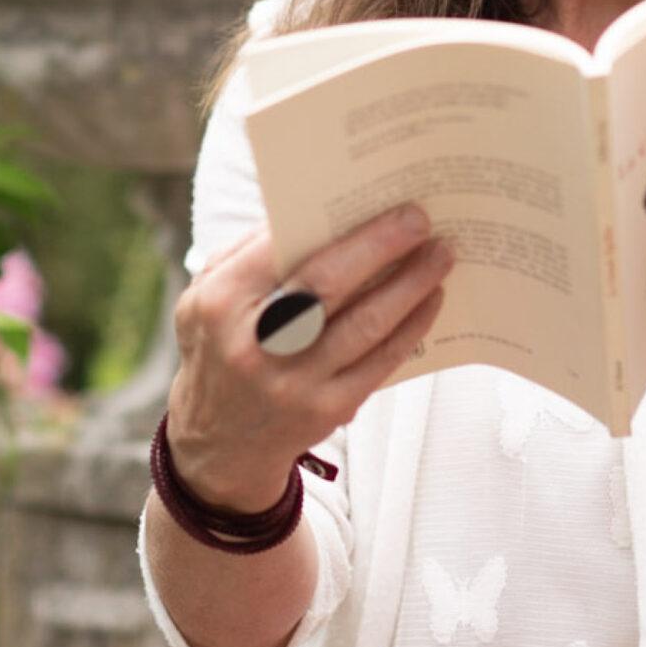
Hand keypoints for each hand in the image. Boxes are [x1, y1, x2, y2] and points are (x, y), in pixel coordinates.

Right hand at [166, 205, 452, 513]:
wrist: (219, 442)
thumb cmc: (220, 348)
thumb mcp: (206, 299)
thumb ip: (247, 254)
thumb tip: (316, 216)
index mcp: (220, 304)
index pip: (279, 249)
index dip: (332, 226)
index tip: (375, 205)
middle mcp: (255, 344)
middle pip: (329, 283)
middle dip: (380, 245)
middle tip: (419, 220)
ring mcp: (293, 382)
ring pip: (365, 324)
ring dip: (410, 285)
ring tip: (439, 257)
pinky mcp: (326, 410)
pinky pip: (380, 361)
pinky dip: (411, 327)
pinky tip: (430, 301)